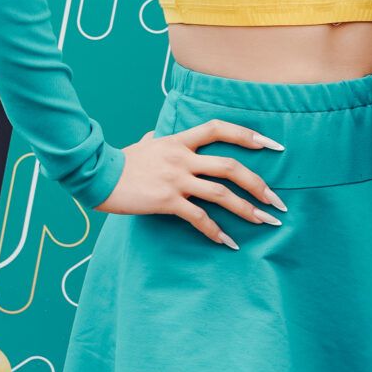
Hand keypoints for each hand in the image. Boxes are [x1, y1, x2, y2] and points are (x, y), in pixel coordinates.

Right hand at [97, 120, 286, 246]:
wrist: (94, 175)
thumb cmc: (118, 162)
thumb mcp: (140, 145)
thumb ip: (152, 140)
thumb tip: (150, 135)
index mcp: (179, 141)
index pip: (219, 129)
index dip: (248, 135)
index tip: (274, 145)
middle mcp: (182, 158)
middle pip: (231, 167)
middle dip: (259, 184)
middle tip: (277, 201)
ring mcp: (175, 179)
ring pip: (221, 194)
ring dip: (247, 210)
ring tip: (265, 222)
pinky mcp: (166, 200)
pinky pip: (198, 217)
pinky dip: (215, 231)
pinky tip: (228, 243)